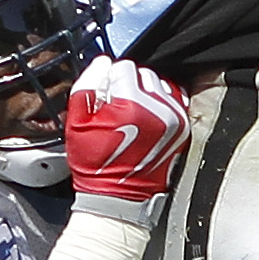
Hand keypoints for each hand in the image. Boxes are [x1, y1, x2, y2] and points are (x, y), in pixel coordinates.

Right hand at [64, 57, 192, 203]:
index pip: (123, 67)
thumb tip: (102, 63)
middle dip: (128, 86)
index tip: (104, 100)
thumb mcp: (76, 122)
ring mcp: (174, 118)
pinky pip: (173, 100)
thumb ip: (86, 85)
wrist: (119, 196)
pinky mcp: (182, 128)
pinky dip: (161, 104)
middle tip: (116, 109)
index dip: (108, 81)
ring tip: (132, 116)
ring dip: (146, 93)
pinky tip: (147, 119)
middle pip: (144, 73)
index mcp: (132, 103)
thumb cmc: (95, 164)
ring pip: (159, 84)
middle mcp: (159, 107)